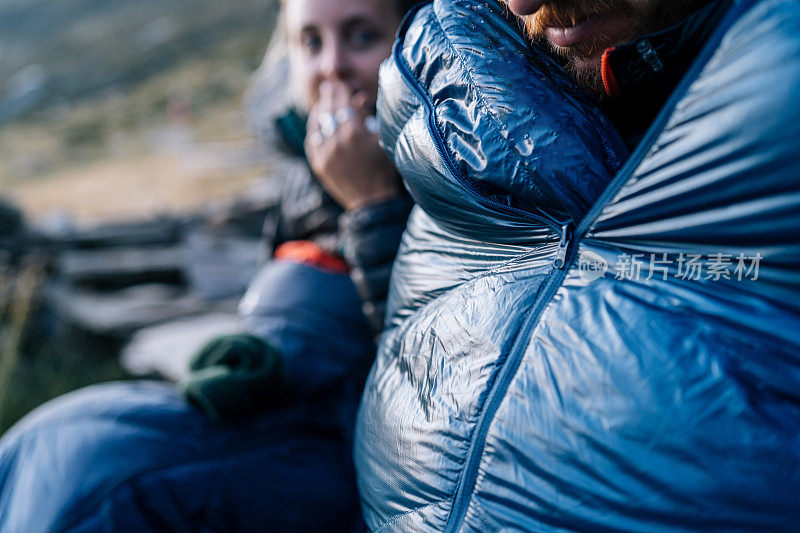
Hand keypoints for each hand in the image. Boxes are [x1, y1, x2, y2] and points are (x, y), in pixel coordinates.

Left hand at [305, 81, 401, 210]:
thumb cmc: (384, 169)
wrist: (373, 201)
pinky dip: (314, 129)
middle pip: (329, 110)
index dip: (343, 92)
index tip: (342, 83)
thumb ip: (370, 118)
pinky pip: (312, 140)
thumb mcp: (382, 140)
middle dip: (329, 96)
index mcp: (354, 133)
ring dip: (320, 110)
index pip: (344, 104)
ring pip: (317, 124)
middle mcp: (336, 141)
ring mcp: (324, 153)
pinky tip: (317, 122)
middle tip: (328, 85)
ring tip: (322, 100)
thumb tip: (359, 98)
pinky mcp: (318, 164)